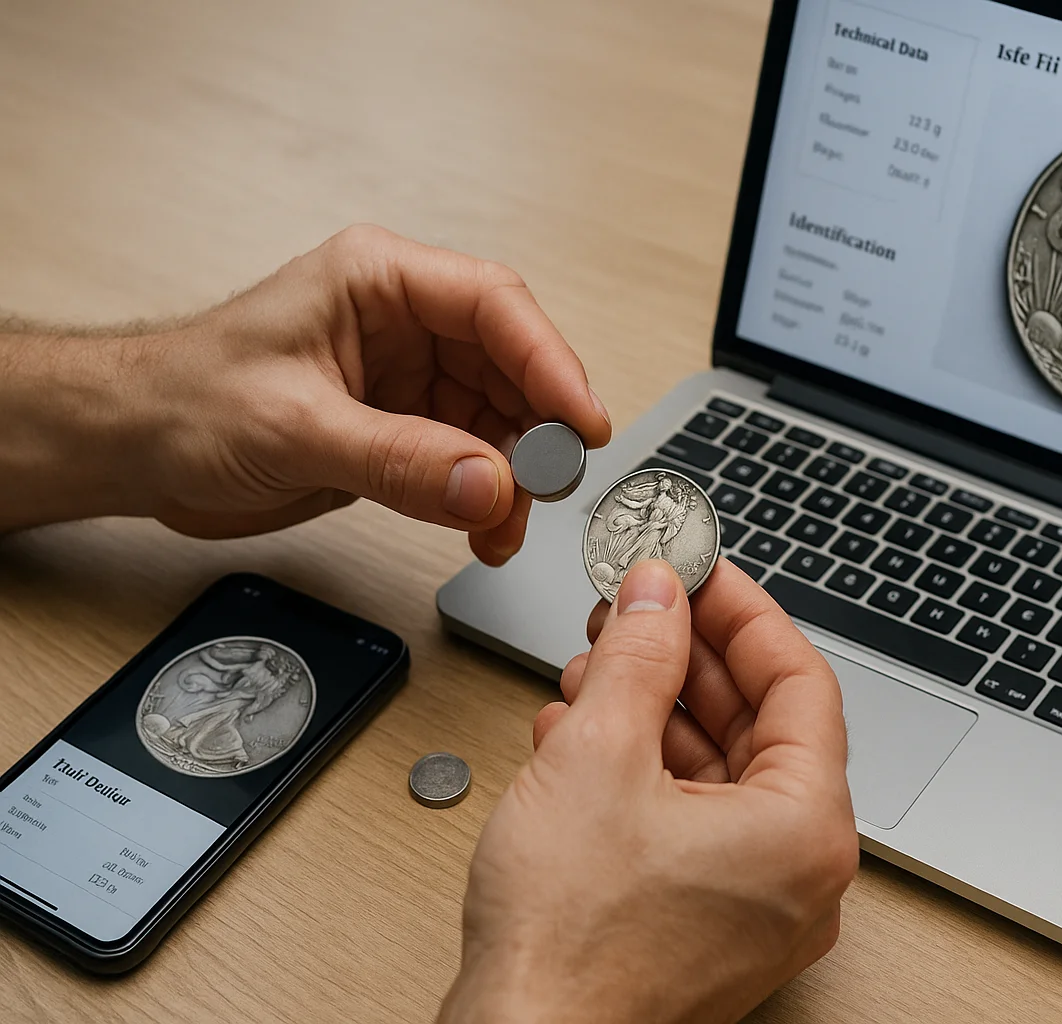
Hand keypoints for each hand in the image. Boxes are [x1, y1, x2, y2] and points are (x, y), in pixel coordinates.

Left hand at [0, 224, 609, 563]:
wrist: (134, 448)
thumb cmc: (184, 401)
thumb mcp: (294, 427)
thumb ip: (398, 457)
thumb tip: (489, 483)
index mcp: (378, 281)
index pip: (493, 306)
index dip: (549, 362)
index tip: (580, 423)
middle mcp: (404, 324)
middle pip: (511, 365)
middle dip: (537, 429)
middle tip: (550, 484)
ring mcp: (408, 379)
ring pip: (500, 420)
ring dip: (514, 475)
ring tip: (506, 524)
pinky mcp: (403, 431)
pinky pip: (470, 460)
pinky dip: (486, 498)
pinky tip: (483, 529)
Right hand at [440, 559, 858, 1023]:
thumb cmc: (567, 947)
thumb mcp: (598, 756)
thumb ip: (638, 657)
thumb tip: (658, 594)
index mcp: (804, 829)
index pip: (799, 681)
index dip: (743, 612)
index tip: (699, 573)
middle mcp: (797, 874)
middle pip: (758, 725)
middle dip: (687, 660)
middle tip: (638, 613)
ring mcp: (754, 908)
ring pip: (717, 774)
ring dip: (654, 712)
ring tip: (594, 671)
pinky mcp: (706, 927)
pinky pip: (692, 823)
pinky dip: (642, 772)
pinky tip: (580, 739)